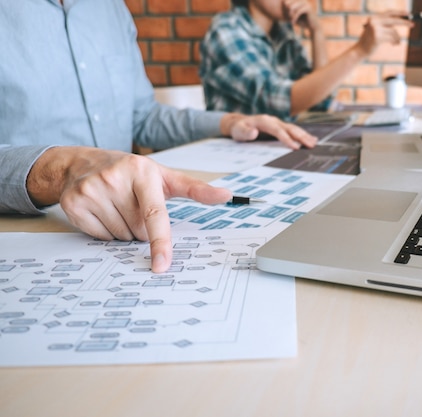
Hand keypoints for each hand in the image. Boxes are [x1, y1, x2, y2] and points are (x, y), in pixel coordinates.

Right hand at [26, 146, 232, 272]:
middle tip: (133, 207)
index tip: (162, 265)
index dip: (160, 242)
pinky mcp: (73, 204)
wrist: (82, 162)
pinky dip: (105, 232)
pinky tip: (103, 212)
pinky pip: (100, 237)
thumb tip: (227, 196)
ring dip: (124, 231)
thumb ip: (196, 189)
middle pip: (138, 231)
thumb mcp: (164, 176)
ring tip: (118, 208)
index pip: (155, 215)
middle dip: (141, 228)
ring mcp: (90, 191)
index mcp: (142, 172)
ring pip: (120, 237)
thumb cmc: (132, 173)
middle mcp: (114, 179)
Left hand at [221, 113, 317, 148]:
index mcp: (264, 121)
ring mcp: (278, 123)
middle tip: (311, 145)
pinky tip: (312, 138)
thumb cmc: (238, 128)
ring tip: (314, 143)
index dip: (287, 138)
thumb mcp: (238, 130)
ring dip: (304, 135)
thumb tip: (254, 132)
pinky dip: (302, 134)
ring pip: (293, 128)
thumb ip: (245, 132)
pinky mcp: (280, 126)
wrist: (239, 123)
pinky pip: (293, 130)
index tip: (295, 147)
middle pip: (289, 128)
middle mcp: (273, 120)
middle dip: (301, 136)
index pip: (278, 131)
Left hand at [283, 0, 320, 31]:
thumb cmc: (303, 21)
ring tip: (290, 21)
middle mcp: (302, 0)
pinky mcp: (308, 8)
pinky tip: (293, 23)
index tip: (285, 16)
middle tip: (288, 19)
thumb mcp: (293, 15)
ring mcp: (305, 3)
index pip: (286, 1)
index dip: (284, 8)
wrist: (313, 27)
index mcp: (299, 0)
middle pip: (287, 3)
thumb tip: (281, 5)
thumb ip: (288, 10)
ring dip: (289, 15)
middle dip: (286, 12)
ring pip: (292, 7)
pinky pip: (297, 12)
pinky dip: (294, 18)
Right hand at [355, 13, 412, 56]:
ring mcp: (375, 29)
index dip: (399, 13)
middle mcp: (374, 21)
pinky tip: (394, 44)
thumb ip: (385, 25)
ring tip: (397, 42)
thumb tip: (401, 21)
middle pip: (393, 20)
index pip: (389, 12)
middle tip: (413, 25)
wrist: (360, 50)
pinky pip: (391, 38)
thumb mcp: (376, 30)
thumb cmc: (369, 41)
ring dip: (397, 38)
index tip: (408, 14)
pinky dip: (395, 41)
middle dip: (404, 22)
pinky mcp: (377, 37)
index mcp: (374, 18)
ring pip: (393, 31)